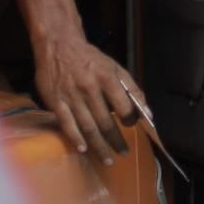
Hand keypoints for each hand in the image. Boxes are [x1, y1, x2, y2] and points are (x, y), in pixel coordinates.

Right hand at [33, 34, 142, 161]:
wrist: (59, 45)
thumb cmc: (90, 59)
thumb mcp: (115, 68)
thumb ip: (132, 90)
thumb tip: (148, 113)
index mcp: (107, 77)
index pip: (124, 106)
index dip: (130, 120)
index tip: (132, 126)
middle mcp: (89, 88)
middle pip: (106, 121)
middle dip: (116, 140)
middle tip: (124, 153)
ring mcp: (71, 96)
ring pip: (88, 126)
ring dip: (99, 146)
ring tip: (108, 159)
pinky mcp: (55, 101)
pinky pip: (67, 124)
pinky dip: (75, 138)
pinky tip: (83, 149)